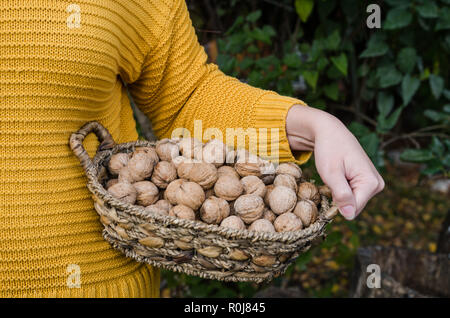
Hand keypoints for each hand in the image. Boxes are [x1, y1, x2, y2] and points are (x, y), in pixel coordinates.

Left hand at [286, 105, 383, 219]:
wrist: (330, 132)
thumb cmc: (329, 150)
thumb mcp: (331, 174)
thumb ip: (342, 195)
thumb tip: (349, 216)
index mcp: (371, 182)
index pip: (353, 209)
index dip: (336, 202)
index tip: (328, 186)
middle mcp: (377, 184)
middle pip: (354, 206)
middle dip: (339, 198)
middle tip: (331, 179)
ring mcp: (374, 183)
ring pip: (352, 201)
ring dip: (339, 193)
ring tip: (336, 175)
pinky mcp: (368, 182)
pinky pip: (353, 195)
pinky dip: (342, 189)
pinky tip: (339, 175)